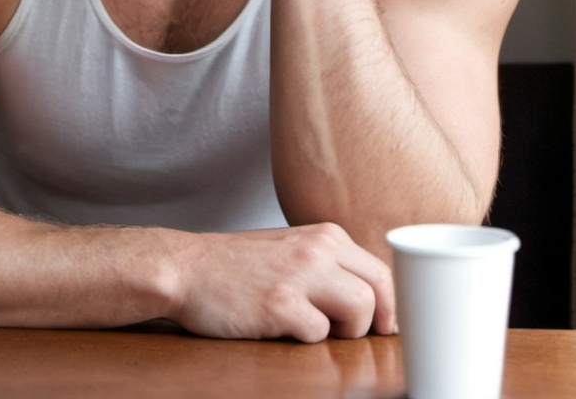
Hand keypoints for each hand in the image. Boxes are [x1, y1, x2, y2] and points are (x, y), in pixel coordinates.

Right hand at [170, 222, 395, 341]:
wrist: (186, 268)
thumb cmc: (238, 266)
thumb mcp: (291, 249)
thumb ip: (328, 264)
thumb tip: (372, 300)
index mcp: (323, 235)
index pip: (380, 270)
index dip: (389, 304)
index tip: (383, 325)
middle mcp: (316, 249)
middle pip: (381, 287)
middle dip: (380, 320)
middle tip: (365, 336)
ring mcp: (299, 275)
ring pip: (360, 309)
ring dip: (345, 331)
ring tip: (317, 330)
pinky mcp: (280, 304)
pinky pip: (319, 333)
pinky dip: (307, 340)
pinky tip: (283, 330)